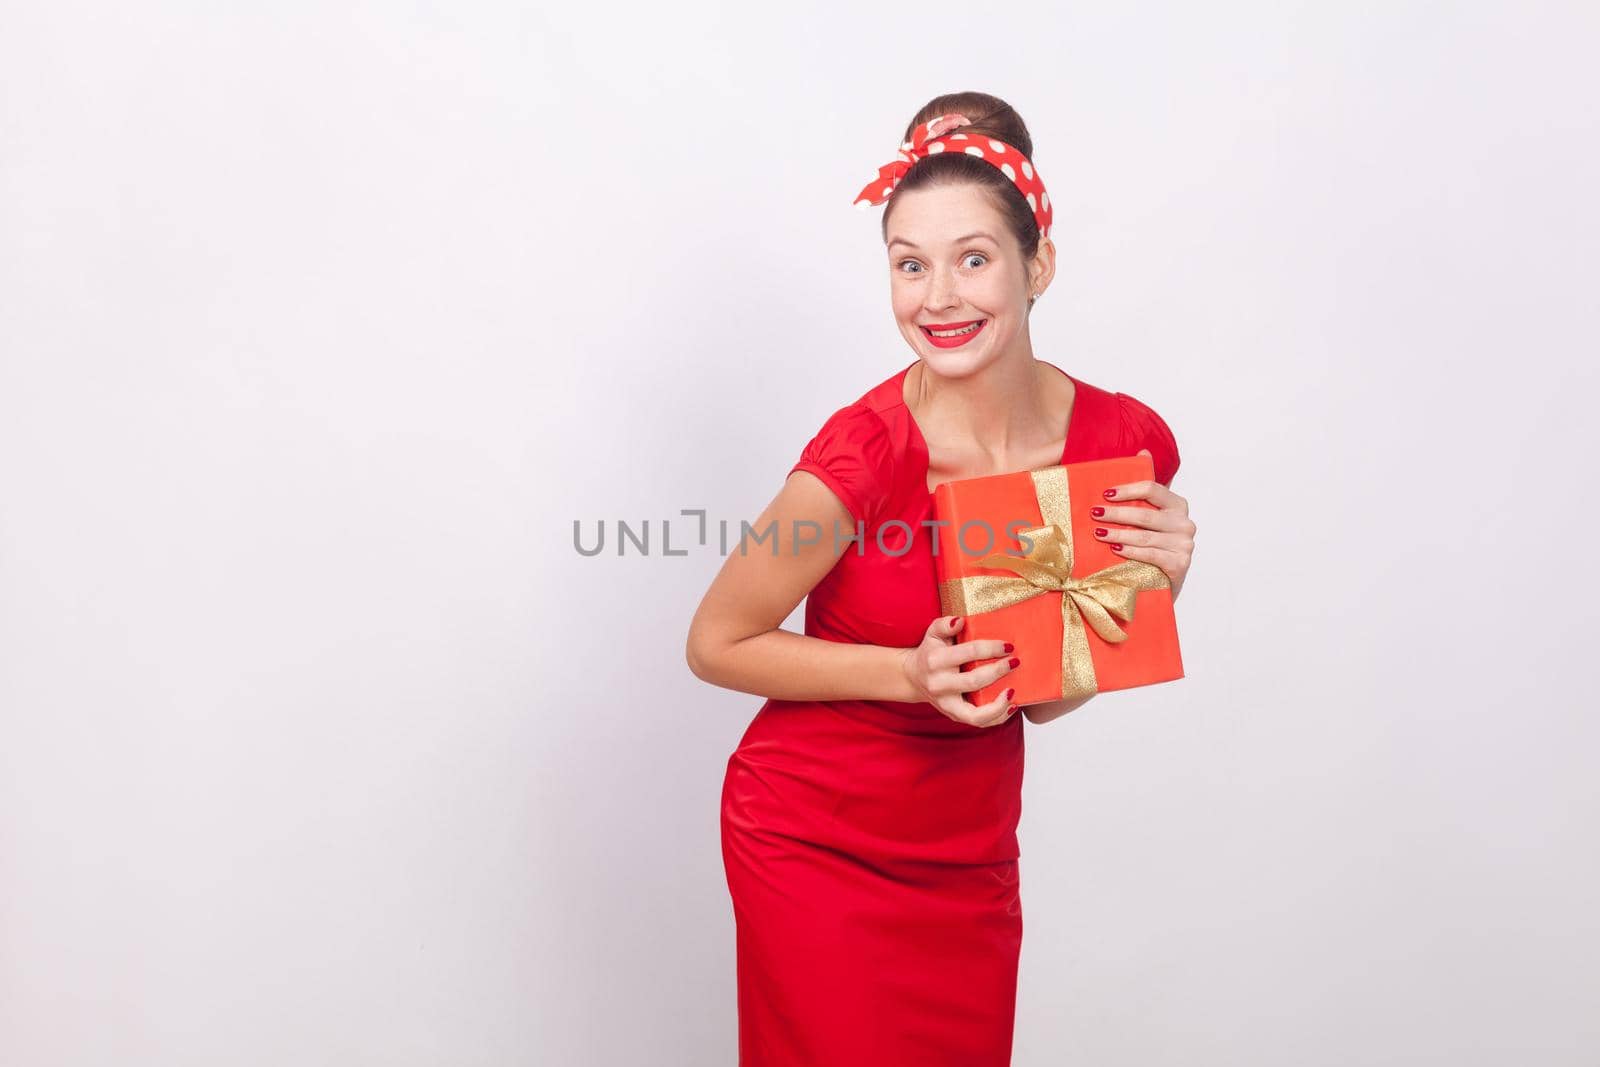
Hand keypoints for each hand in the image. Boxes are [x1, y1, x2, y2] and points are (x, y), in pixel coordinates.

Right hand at [898, 616, 1018, 727]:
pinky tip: (1011, 706)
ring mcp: (946, 703)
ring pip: (976, 713)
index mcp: (935, 660)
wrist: (914, 677)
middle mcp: (939, 684)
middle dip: (999, 671)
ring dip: (999, 704)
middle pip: (974, 681)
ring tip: (1013, 691)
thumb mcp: (933, 633)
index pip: (969, 652)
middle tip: (1015, 662)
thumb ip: (945, 624)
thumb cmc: (930, 652)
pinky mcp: (953, 715)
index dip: (992, 648)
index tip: (1008, 646)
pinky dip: (996, 717)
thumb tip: (960, 621)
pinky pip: (977, 721)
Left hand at [1090, 448, 1196, 599]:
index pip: (1152, 489)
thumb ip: (1145, 489)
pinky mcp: (1180, 564)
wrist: (1163, 582)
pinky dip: (1131, 552)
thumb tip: (1142, 451)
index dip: (1127, 490)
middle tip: (1094, 514)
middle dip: (1116, 514)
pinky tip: (1115, 549)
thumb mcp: (1149, 516)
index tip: (1105, 494)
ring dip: (1118, 534)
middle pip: (1145, 514)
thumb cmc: (1153, 545)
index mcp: (1177, 505)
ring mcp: (1184, 544)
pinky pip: (1151, 555)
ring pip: (1145, 536)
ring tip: (1098, 533)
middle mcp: (1185, 523)